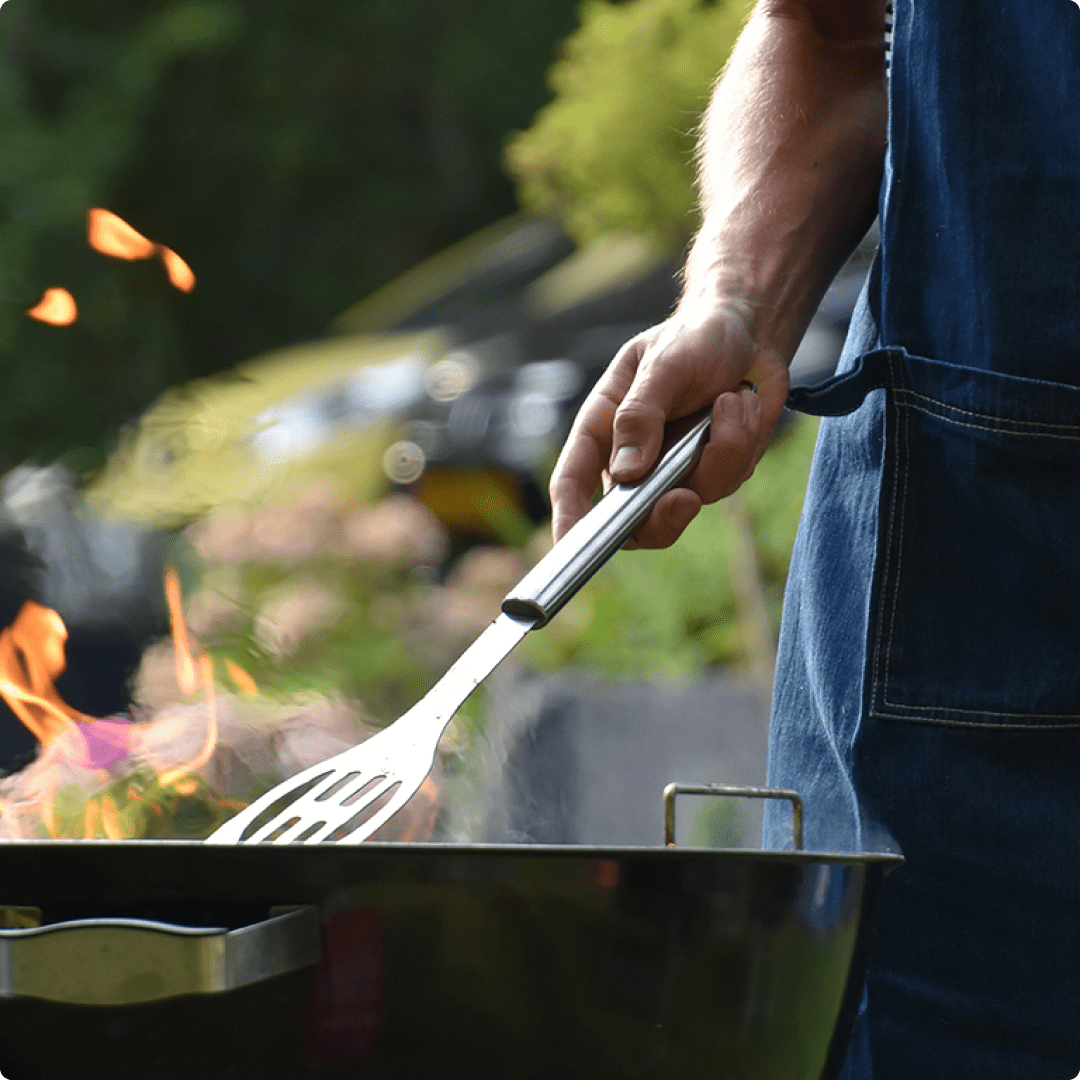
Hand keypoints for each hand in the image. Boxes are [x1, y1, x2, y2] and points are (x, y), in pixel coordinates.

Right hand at [549, 298, 788, 545]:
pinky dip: (742, 443)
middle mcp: (633, 461)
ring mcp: (674, 472)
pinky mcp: (713, 472)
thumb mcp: (662, 363)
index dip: (567, 520)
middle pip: (631, 522)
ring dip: (720, 452)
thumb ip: (641, 414)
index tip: (569, 547)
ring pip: (690, 500)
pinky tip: (742, 404)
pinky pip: (728, 481)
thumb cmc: (692, 339)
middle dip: (660, 518)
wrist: (749, 334)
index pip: (573, 483)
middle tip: (683, 498)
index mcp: (603, 430)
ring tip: (731, 401)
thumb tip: (626, 472)